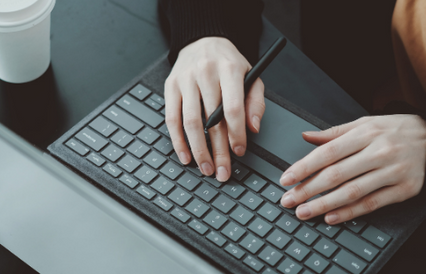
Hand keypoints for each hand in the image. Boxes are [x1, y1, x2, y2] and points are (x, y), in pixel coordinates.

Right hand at [164, 37, 264, 181]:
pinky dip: (178, 141)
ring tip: (205, 168)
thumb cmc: (228, 63)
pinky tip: (185, 156)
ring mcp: (185, 80)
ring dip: (198, 149)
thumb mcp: (251, 76)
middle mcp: (205, 73)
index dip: (236, 134)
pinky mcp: (170, 87)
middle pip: (211, 120)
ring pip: (190, 122)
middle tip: (222, 171)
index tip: (239, 152)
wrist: (203, 40)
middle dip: (218, 150)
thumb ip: (255, 102)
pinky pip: (171, 119)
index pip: (232, 108)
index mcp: (229, 69)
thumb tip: (252, 129)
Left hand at [279, 115, 425, 223]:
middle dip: (308, 190)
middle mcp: (379, 152)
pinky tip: (331, 217)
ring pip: (353, 192)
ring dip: (324, 204)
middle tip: (289, 200)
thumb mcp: (363, 123)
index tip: (286, 179)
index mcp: (365, 134)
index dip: (304, 167)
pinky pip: (373, 203)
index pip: (327, 153)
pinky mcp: (405, 189)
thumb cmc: (392, 130)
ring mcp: (393, 171)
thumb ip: (333, 133)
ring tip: (304, 212)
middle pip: (336, 175)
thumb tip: (305, 136)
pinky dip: (350, 212)